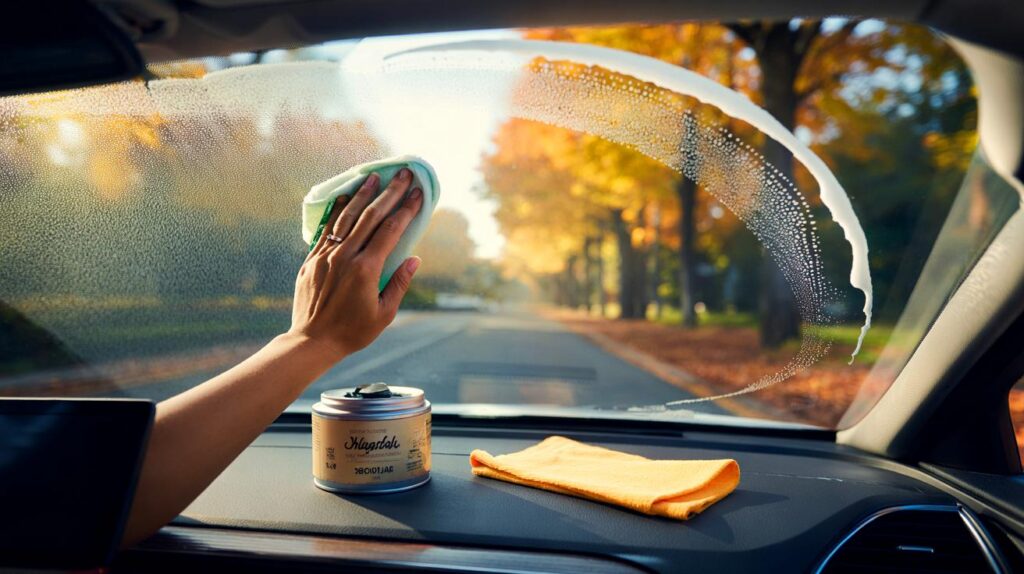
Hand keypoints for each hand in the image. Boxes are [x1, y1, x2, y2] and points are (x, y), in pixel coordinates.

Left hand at [288, 168, 422, 361]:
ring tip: (374, 177)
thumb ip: (399, 284)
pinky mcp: (312, 259)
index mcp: (366, 269)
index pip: (391, 230)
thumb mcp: (384, 314)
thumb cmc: (353, 332)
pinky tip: (346, 197)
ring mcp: (326, 255)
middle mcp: (345, 256)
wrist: (312, 341)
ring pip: (347, 217)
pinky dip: (337, 211)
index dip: (406, 210)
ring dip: (362, 195)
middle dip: (390, 193)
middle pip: (371, 216)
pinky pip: (326, 228)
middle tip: (403, 175)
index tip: (418, 194)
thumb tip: (415, 259)